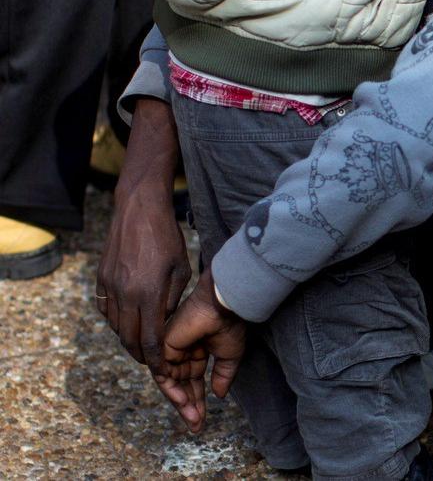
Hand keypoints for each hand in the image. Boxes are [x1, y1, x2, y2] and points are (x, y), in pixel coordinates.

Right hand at [97, 98, 190, 368]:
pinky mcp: (102, 280)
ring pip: (116, 328)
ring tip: (144, 350)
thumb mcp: (181, 269)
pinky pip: (107, 311)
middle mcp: (125, 294)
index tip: (164, 371)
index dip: (157, 360)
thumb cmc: (168, 238)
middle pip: (130, 340)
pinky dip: (118, 324)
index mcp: (148, 294)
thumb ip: (174, 300)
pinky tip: (129, 326)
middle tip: (155, 367)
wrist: (138, 209)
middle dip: (142, 357)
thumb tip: (172, 327)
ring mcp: (110, 287)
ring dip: (129, 342)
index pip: (150, 340)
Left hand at [158, 268, 246, 431]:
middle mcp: (182, 352)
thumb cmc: (230, 325)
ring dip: (182, 403)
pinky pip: (163, 376)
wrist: (223, 307)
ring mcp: (171, 350)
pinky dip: (173, 392)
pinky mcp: (163, 348)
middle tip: (196, 426)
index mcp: (197, 351)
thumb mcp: (230, 356)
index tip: (201, 422)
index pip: (193, 382)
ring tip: (194, 418)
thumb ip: (223, 376)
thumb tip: (218, 396)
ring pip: (171, 385)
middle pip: (181, 386)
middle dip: (189, 407)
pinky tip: (185, 403)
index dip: (198, 402)